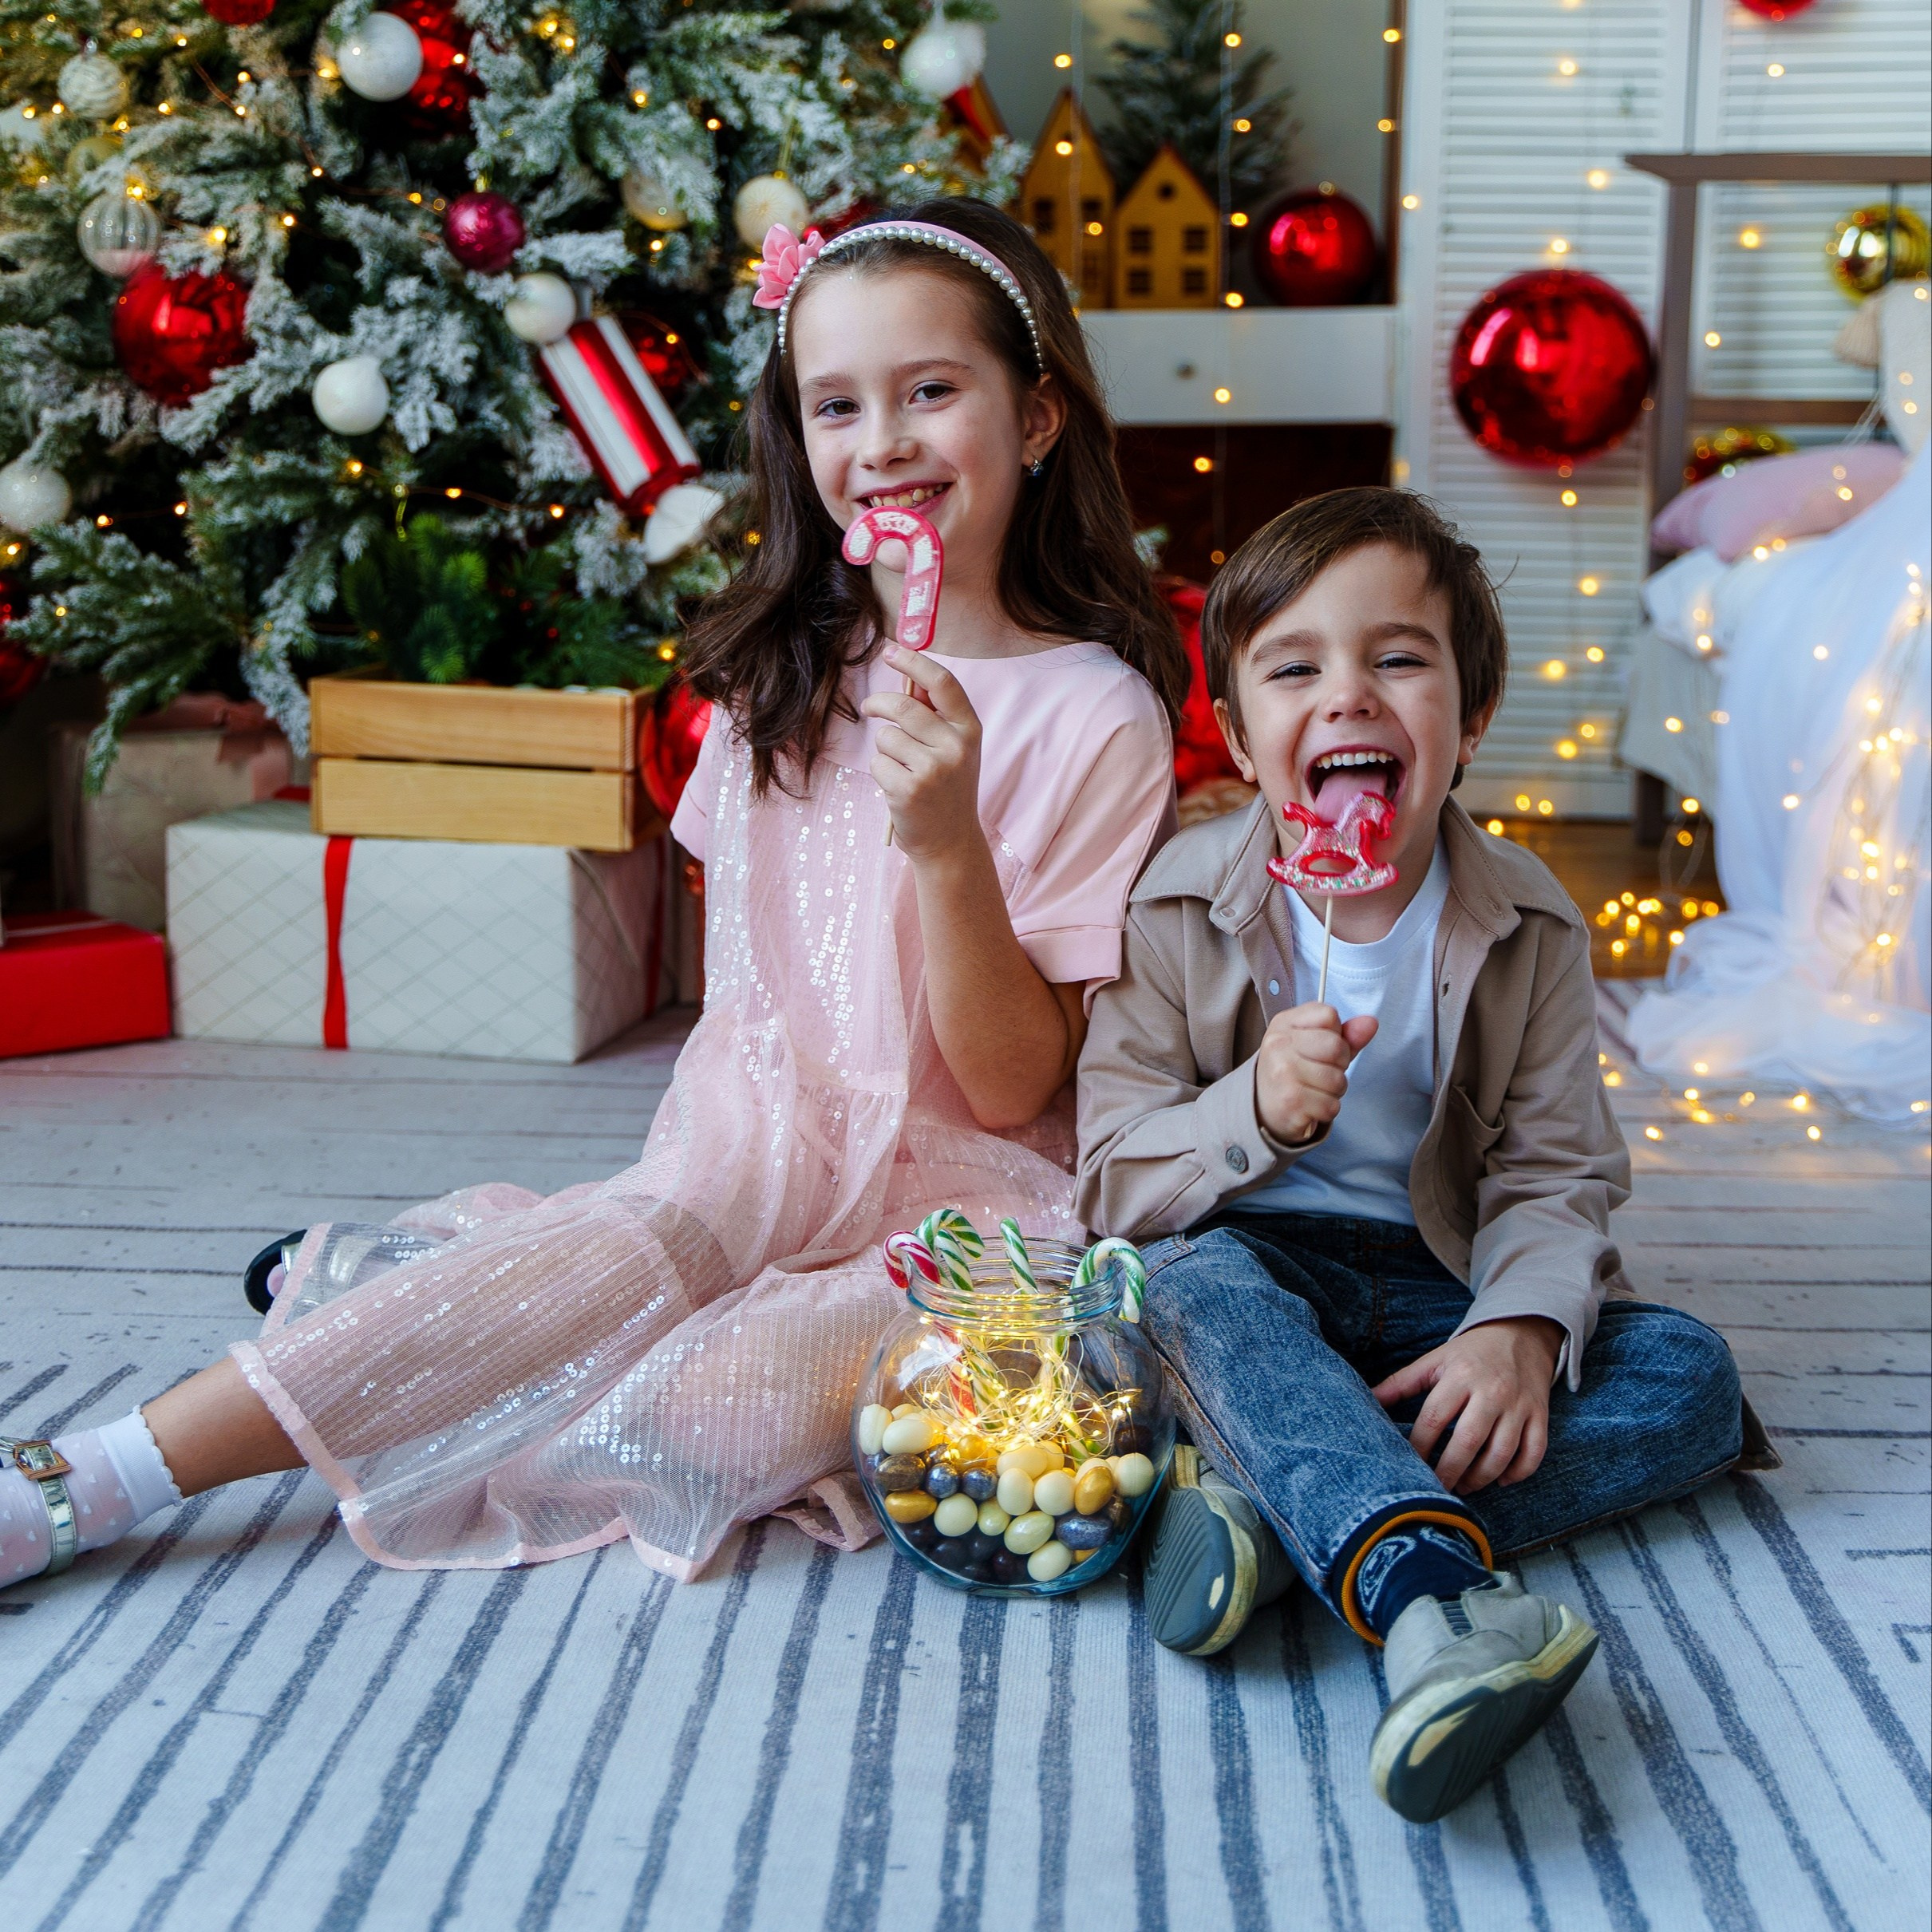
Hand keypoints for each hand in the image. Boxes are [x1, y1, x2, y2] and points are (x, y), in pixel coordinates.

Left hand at [859, 644, 983, 863]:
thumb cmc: (947, 790)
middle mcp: (955, 747)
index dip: (914, 662)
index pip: (942, 683)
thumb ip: (937, 717)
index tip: (891, 651)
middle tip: (869, 708)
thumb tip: (905, 678)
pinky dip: (881, 772)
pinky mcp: (909, 790)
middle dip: (878, 703)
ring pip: (886, 736)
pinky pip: (878, 763)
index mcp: (969, 730)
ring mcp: (933, 770)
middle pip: (903, 705)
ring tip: (901, 769)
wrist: (951, 843)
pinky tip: (898, 789)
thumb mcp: (955, 750)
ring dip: (884, 749)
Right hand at [1254, 1002, 1377, 1145]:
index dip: (1335, 1034)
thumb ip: (1345, 1034)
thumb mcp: (1314, 1044)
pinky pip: (1332, 1106)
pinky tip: (1311, 1105)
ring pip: (1338, 1080)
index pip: (1329, 1015)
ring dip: (1334, 1091)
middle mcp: (1279, 1044)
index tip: (1320, 1047)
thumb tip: (1371, 1023)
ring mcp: (1283, 1073)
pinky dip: (1327, 1109)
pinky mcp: (1291, 1101)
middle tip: (1320, 1072)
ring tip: (1314, 1089)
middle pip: (1336, 1047)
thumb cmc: (1293, 1070)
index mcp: (1284, 1023)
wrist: (1263, 1107)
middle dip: (1339, 1064)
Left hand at [1371, 1317, 1563, 1494]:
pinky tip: (1500, 1481)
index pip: (1433, 1419)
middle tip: (1437, 1488)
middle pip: (1468, 1441)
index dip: (1419, 1447)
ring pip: (1502, 1453)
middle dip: (1449, 1471)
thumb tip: (1368, 1400)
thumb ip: (1401, 1383)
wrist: (1521, 1334)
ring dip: (1481, 1478)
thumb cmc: (1470, 1353)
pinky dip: (1518, 1473)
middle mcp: (1492, 1391)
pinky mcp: (1540, 1415)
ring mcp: (1519, 1405)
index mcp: (1460, 1375)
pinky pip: (1533, 1453)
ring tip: (1463, 1487)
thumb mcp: (1435, 1360)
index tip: (1408, 1465)